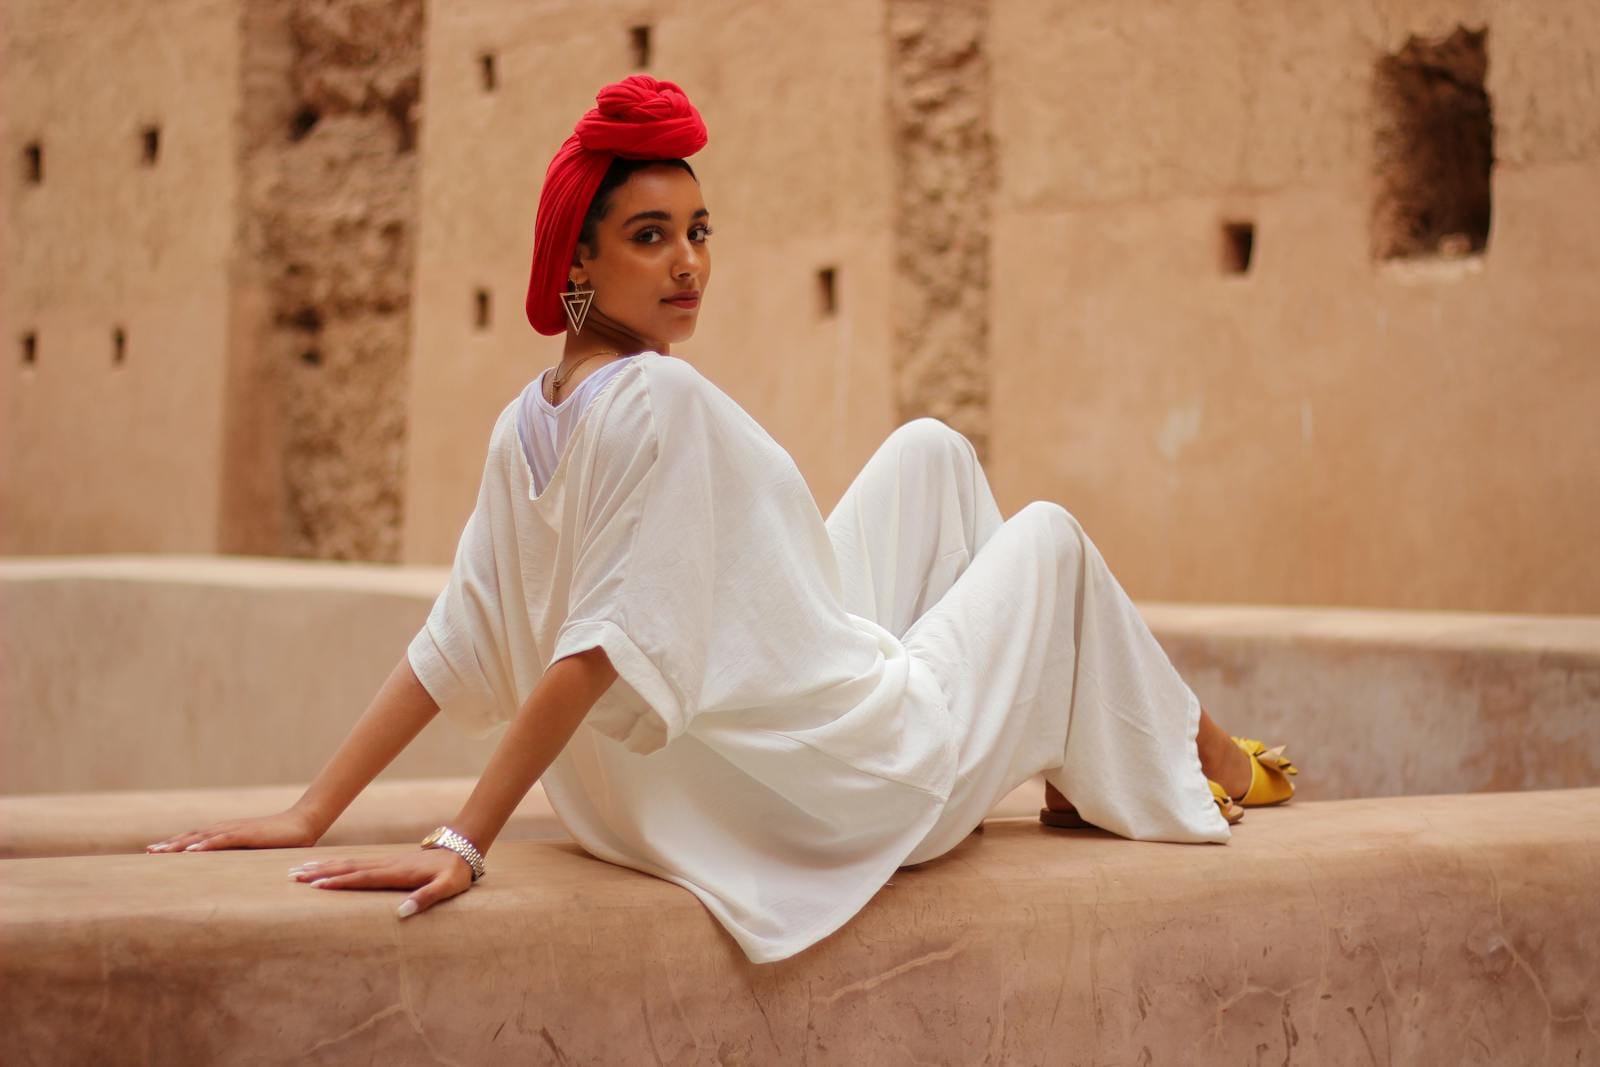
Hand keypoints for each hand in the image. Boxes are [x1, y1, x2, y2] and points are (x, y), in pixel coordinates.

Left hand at [146, 806, 322, 853]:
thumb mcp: (256, 852)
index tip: (155, 852)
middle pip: (192, 836)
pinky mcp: (247, 834)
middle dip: (169, 845)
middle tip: (148, 852)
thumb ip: (242, 859)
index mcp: (227, 834)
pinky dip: (204, 845)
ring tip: (159, 852)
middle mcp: (227, 829)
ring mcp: (236, 830)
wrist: (304, 823)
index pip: (195, 839)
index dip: (175, 845)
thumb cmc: (283, 840)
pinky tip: (191, 851)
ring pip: (201, 837)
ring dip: (179, 844)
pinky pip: (221, 840)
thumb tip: (230, 875)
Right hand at [288, 847, 473, 917]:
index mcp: (398, 873)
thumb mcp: (448, 887)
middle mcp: (388, 865)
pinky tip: (327, 864)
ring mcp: (387, 861)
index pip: (363, 878)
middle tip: (294, 875)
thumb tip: (401, 913)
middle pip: (349, 868)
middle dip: (321, 871)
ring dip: (325, 865)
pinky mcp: (388, 861)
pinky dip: (339, 863)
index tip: (316, 885)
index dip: (340, 882)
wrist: (462, 849)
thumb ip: (427, 898)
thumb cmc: (456, 873)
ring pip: (350, 863)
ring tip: (301, 868)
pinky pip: (358, 862)